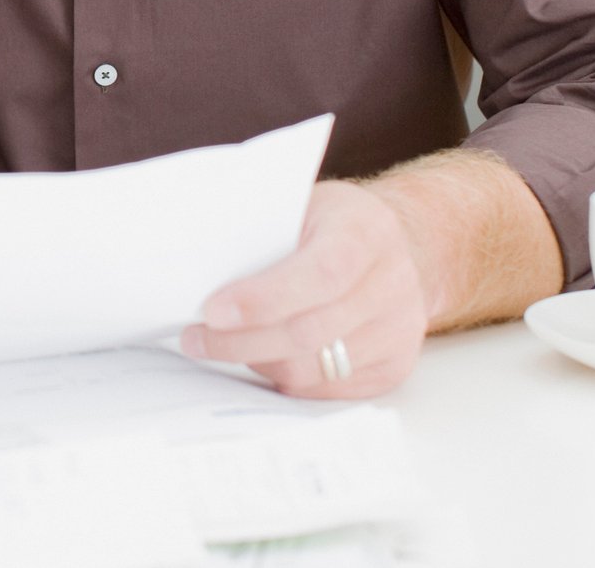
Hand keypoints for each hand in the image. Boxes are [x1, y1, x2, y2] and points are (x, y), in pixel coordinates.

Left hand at [179, 180, 429, 398]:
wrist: (399, 245)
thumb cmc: (331, 223)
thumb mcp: (302, 204)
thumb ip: (264, 231)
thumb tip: (194, 264)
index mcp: (366, 230)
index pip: (320, 273)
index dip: (264, 298)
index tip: (212, 311)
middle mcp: (393, 282)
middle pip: (311, 330)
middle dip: (242, 341)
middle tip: (195, 337)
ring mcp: (400, 329)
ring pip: (313, 367)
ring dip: (257, 360)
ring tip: (220, 346)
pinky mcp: (395, 366)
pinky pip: (326, 389)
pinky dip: (284, 376)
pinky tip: (260, 355)